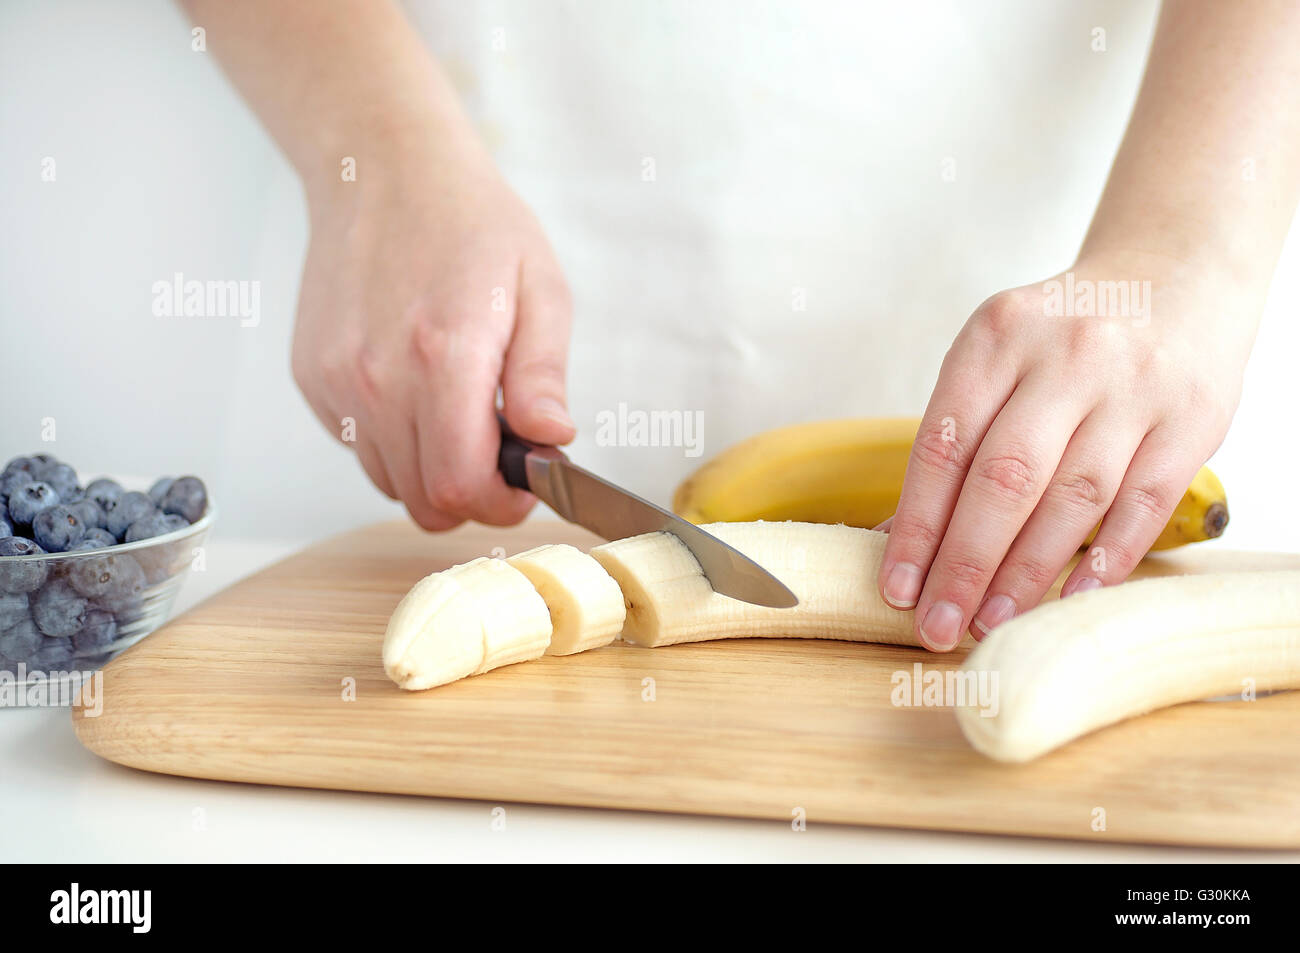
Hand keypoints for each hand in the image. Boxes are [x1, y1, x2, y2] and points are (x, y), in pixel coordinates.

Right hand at [291, 132, 574, 529]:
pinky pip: (359, 446)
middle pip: (424, 500)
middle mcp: (377, 378)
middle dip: (472, 495)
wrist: (382, 170)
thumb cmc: (470, 222)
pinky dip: (393, 440)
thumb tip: (552, 441)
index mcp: (443, 356)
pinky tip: (415, 388)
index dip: (500, 504)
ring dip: (431, 470)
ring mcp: (336, 381)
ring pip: (389, 482)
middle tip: (499, 454)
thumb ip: (542, 375)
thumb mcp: (540, 289)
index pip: (460, 485)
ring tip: (458, 414)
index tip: (523, 485)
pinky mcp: (312, 378)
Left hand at [877, 254, 1252, 650]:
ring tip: (991, 622)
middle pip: (1004, 477)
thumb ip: (954, 439)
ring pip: (1073, 496)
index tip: (897, 588)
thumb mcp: (995, 358)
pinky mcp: (1191, 417)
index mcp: (996, 338)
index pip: (943, 447)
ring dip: (1027, 571)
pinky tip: (1069, 598)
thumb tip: (897, 538)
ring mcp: (1133, 385)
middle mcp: (1064, 356)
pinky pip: (1143, 502)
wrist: (1172, 276)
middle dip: (965, 563)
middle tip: (938, 627)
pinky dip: (1106, 558)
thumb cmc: (1060, 339)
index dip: (917, 526)